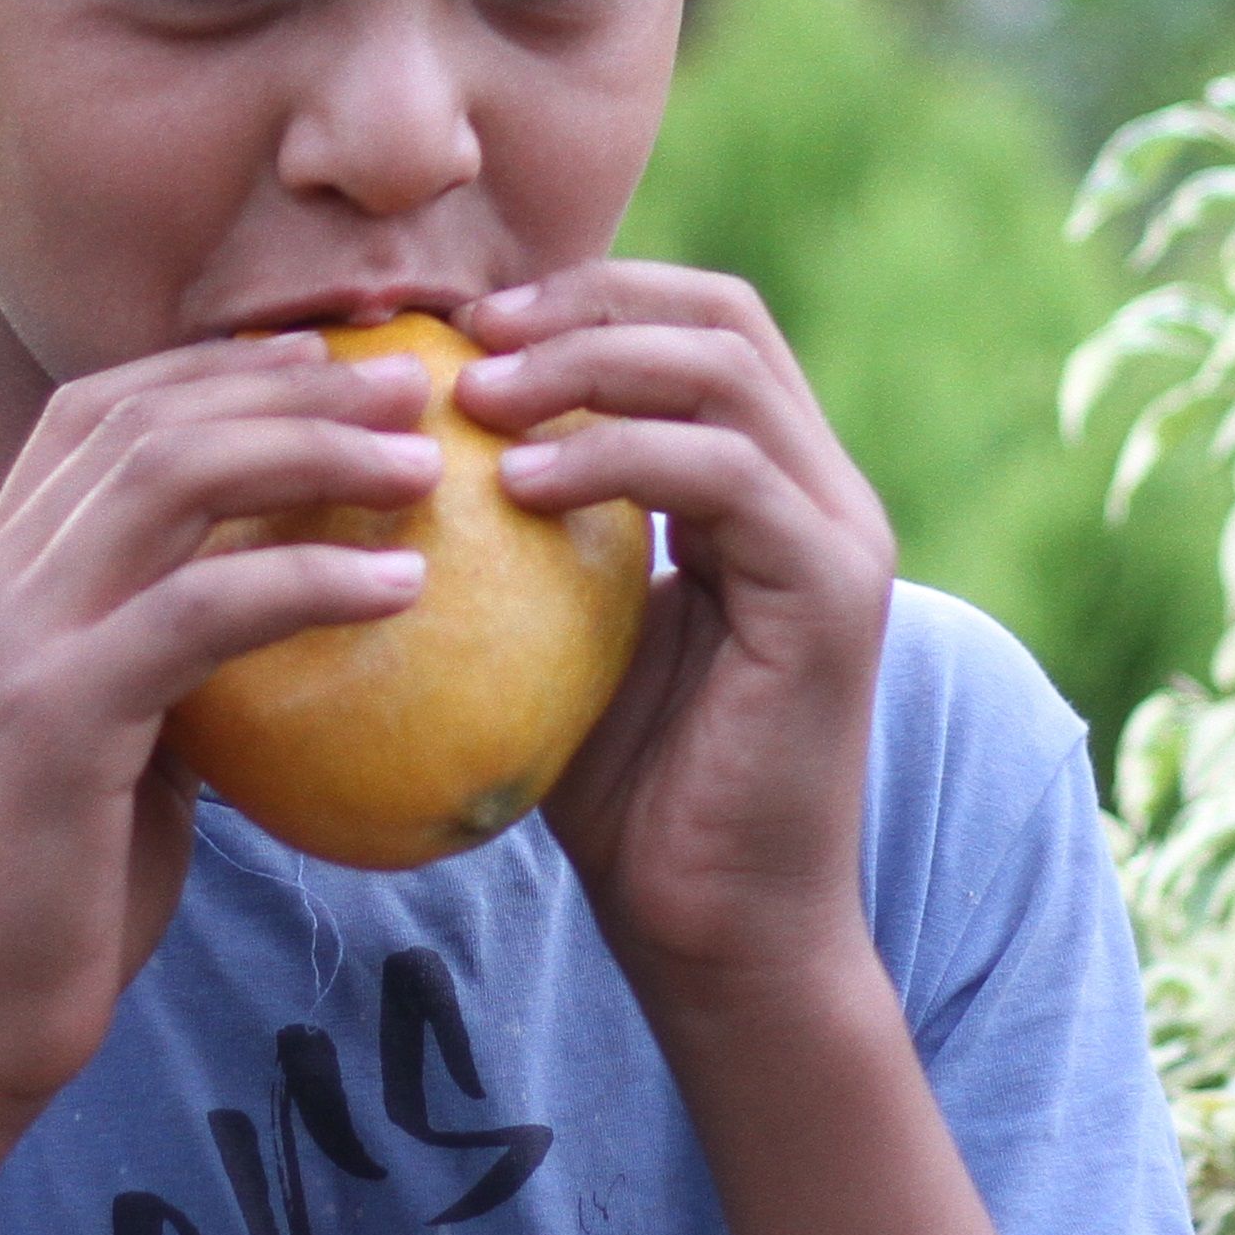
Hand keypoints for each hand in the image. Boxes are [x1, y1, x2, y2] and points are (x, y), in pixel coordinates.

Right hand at [0, 337, 436, 1146]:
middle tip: (410, 381)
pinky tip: (402, 591)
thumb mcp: (109, 757)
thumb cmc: (38, 916)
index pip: (99, 411)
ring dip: (309, 450)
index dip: (219, 367)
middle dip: (285, 381)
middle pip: (142, 418)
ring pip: (167, 481)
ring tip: (423, 463)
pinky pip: (199, 611)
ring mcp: (9, 645)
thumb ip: (168, 673)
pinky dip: (306, 578)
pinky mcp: (51, 721)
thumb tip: (288, 624)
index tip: (335, 362)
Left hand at [456, 265, 898, 1013]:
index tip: (460, 325)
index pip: (696, 322)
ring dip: (588, 363)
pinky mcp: (831, 594)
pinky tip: (514, 483)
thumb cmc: (624, 800)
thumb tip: (395, 445)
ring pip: (725, 370)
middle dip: (584, 302)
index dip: (583, 295)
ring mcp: (839, 536)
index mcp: (767, 485)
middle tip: (463, 338)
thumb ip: (527, 534)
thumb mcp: (557, 632)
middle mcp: (819, 492)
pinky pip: (724, 473)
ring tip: (476, 398)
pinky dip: (613, 455)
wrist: (718, 939)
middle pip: (721, 314)